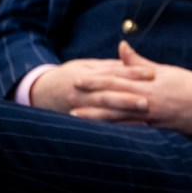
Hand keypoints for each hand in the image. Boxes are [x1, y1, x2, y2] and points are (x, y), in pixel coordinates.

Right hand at [30, 56, 152, 118]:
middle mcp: (82, 91)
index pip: (112, 72)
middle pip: (108, 94)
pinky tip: (132, 131)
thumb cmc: (70, 75)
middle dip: (128, 98)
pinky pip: (99, 125)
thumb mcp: (86, 66)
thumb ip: (110, 66)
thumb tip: (133, 62)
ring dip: (123, 115)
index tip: (151, 72)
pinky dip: (116, 128)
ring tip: (144, 118)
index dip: (131, 72)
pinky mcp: (80, 120)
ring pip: (103, 111)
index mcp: (86, 73)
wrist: (40, 92)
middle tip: (148, 101)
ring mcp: (79, 107)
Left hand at [67, 42, 191, 134]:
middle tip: (70, 94)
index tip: (78, 77)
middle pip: (114, 96)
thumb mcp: (165, 70)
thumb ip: (139, 62)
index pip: (118, 79)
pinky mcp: (159, 129)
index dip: (97, 79)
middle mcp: (148, 98)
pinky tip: (102, 135)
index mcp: (149, 82)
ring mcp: (153, 115)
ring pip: (120, 115)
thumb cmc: (190, 85)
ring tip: (76, 116)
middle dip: (91, 95)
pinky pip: (134, 131)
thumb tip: (121, 46)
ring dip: (97, 116)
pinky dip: (117, 132)